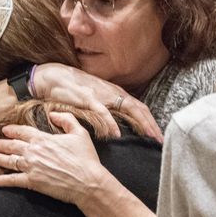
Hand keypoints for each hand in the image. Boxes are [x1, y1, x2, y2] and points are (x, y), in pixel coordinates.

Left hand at [0, 111, 112, 206]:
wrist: (88, 181)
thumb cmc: (86, 158)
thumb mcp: (80, 132)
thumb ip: (66, 119)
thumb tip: (53, 114)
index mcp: (44, 139)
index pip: (23, 132)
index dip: (12, 130)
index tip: (5, 130)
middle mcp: (34, 152)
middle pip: (12, 146)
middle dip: (2, 144)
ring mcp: (31, 167)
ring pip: (9, 161)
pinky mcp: (32, 182)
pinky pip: (13, 180)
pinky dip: (2, 181)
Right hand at [31, 63, 161, 141]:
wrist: (54, 76)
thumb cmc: (74, 88)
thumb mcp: (95, 97)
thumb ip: (106, 107)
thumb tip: (116, 123)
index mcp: (116, 93)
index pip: (139, 107)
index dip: (150, 120)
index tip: (158, 135)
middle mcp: (113, 93)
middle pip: (139, 109)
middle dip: (151, 124)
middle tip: (161, 139)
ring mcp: (102, 95)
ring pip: (128, 109)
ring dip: (141, 124)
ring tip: (150, 137)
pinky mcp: (89, 98)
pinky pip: (103, 112)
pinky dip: (111, 123)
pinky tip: (117, 134)